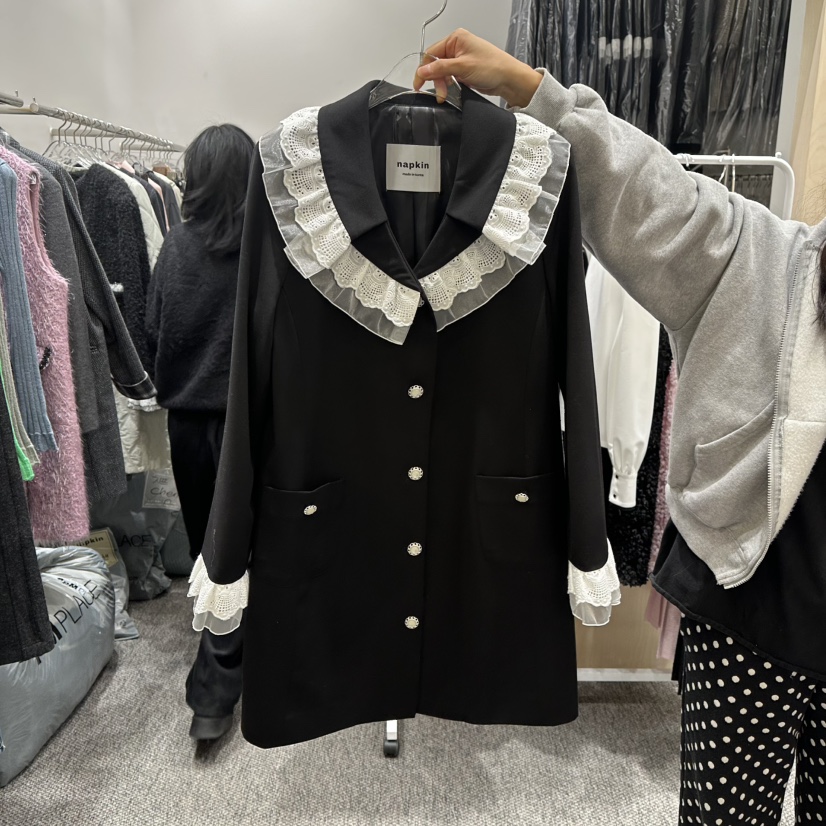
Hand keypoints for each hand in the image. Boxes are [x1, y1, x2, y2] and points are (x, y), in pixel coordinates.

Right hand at [414, 29, 542, 107]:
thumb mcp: (462, 67)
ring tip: (446, 95)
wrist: (509, 79)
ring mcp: (461, 59)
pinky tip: (451, 92)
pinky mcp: (465, 70)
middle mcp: (458, 47)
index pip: (431, 53)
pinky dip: (449, 86)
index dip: (424, 69)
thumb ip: (440, 69)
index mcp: (456, 39)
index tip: (418, 83)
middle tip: (439, 93)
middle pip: (436, 65)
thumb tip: (422, 70)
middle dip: (436, 80)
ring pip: (443, 73)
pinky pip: (451, 78)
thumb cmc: (493, 67)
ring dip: (442, 85)